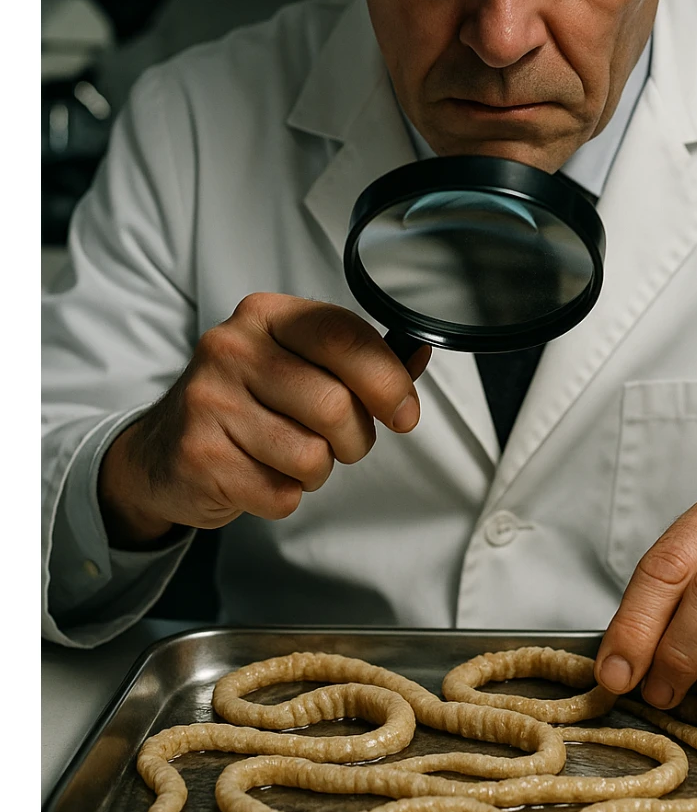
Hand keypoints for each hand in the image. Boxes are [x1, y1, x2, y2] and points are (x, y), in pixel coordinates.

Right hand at [98, 294, 429, 547]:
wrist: (163, 452)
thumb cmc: (248, 403)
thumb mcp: (298, 364)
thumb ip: (359, 359)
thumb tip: (418, 351)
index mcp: (266, 315)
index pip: (343, 335)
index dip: (387, 380)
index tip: (403, 412)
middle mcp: (232, 349)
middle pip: (335, 405)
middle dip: (354, 438)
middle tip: (338, 442)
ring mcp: (209, 402)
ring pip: (312, 457)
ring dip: (317, 470)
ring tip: (289, 456)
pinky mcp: (199, 456)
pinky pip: (280, 494)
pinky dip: (283, 496)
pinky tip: (259, 475)